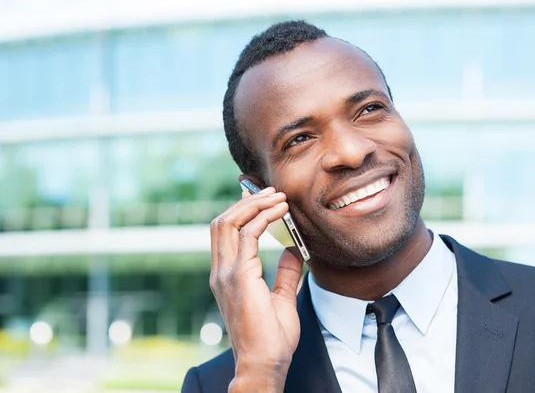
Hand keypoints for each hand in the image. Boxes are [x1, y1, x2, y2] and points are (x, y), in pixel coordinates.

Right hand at [209, 187, 303, 391]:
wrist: (264, 364)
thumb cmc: (271, 339)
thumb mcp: (281, 298)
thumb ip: (284, 272)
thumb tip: (292, 250)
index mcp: (226, 276)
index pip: (226, 232)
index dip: (242, 210)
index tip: (264, 197)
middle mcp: (221, 271)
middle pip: (223, 221)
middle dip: (247, 201)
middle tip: (272, 191)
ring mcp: (226, 274)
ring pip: (229, 222)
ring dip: (254, 204)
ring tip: (278, 196)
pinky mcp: (238, 277)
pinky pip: (246, 235)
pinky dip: (262, 217)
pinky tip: (280, 212)